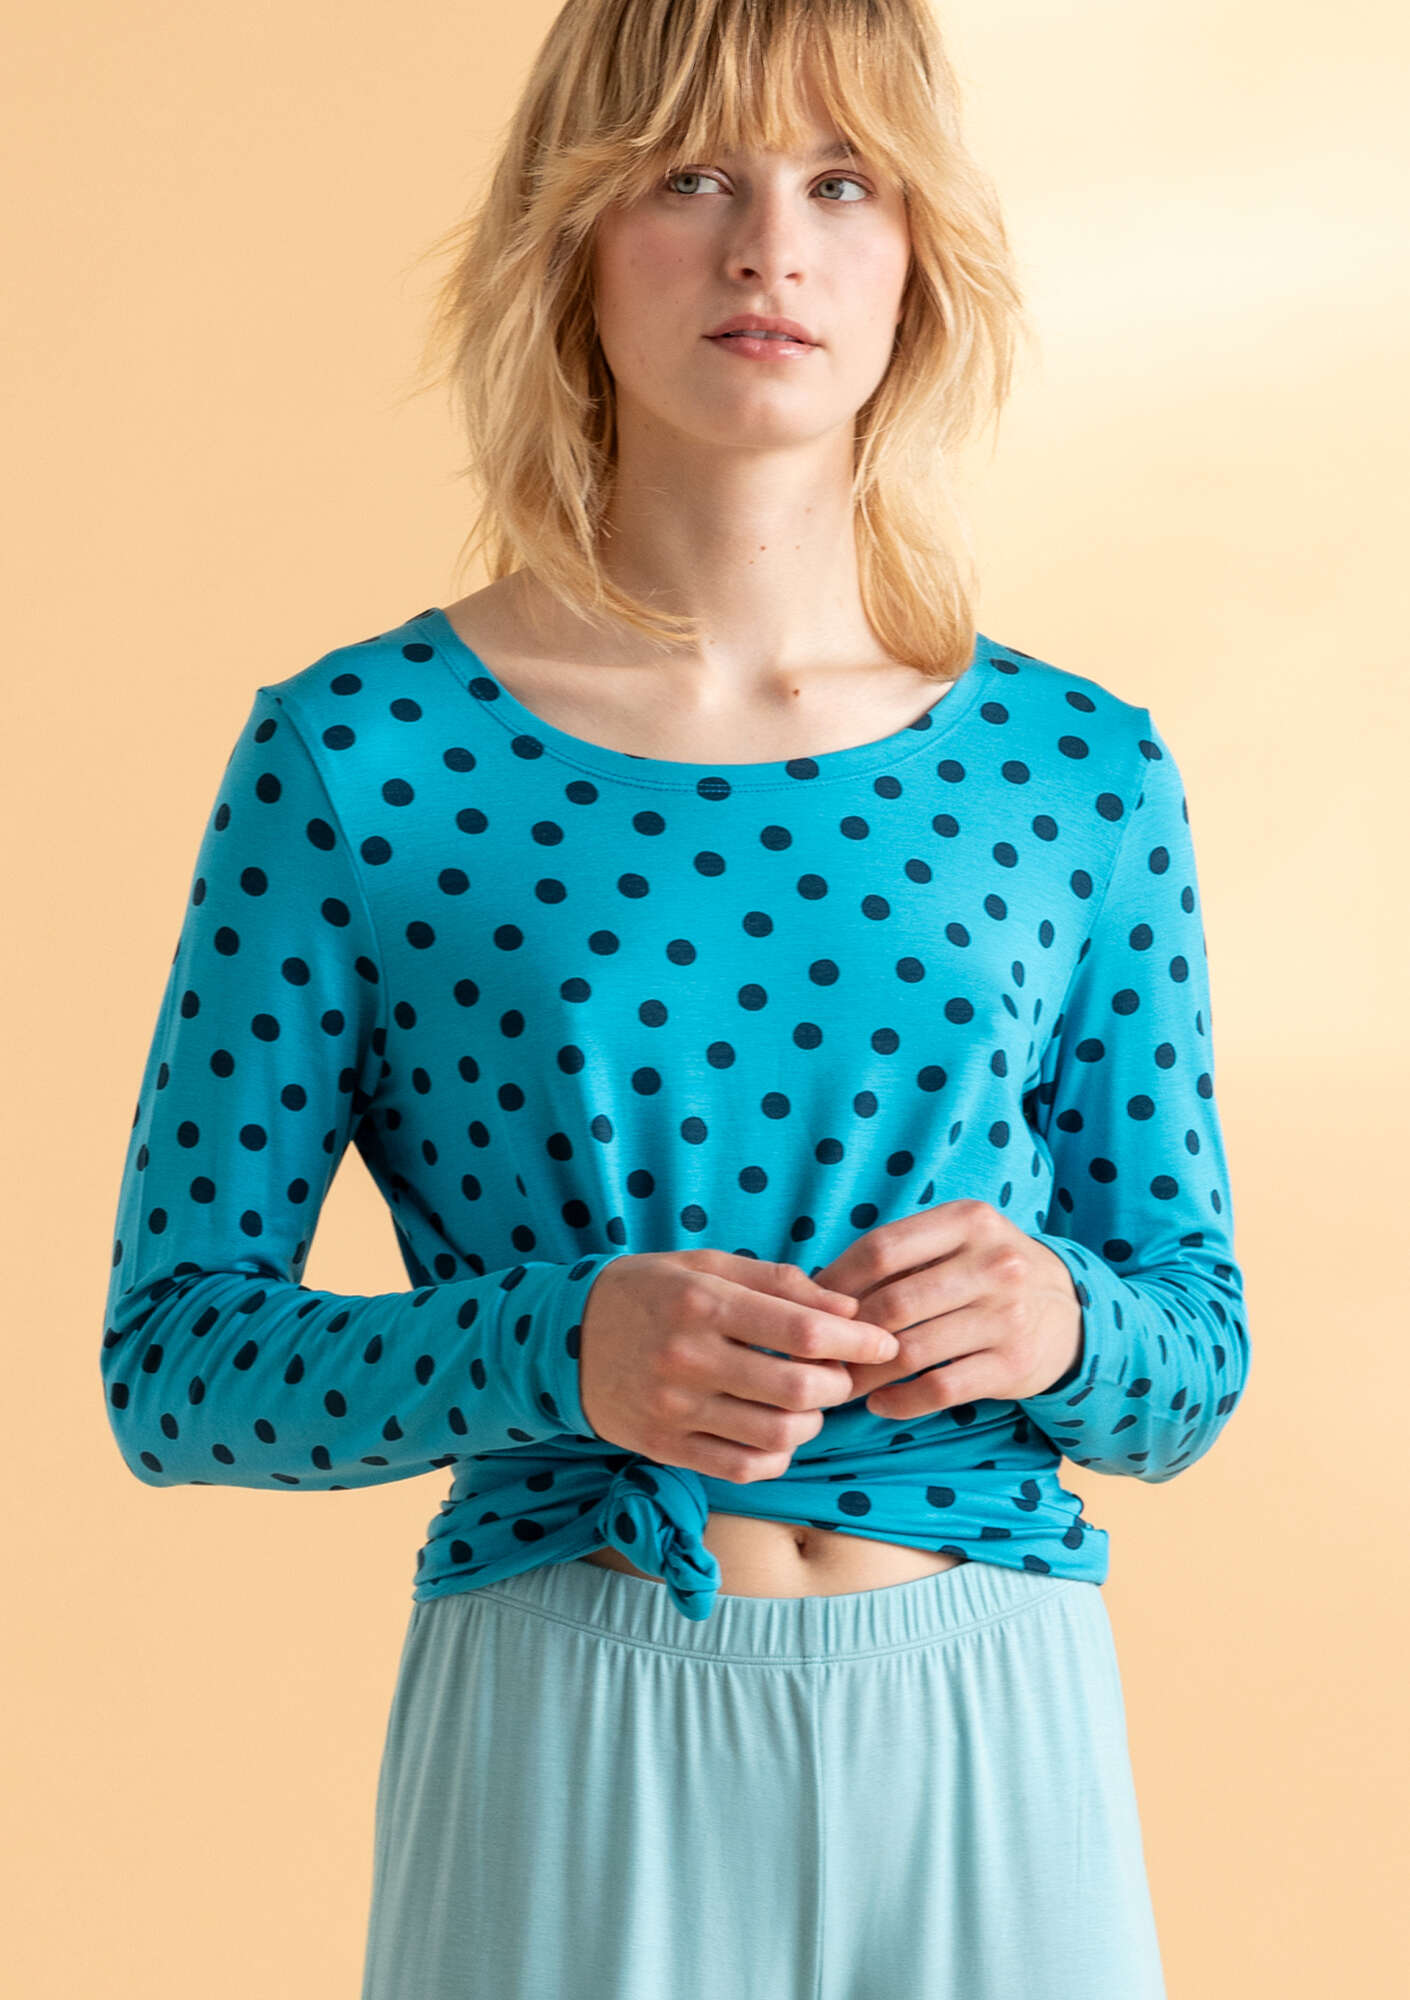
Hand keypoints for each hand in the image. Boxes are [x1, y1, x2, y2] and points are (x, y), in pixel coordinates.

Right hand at [578, 1249, 902, 1480]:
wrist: (562, 1339)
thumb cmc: (648, 1292)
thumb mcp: (705, 1264)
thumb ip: (778, 1282)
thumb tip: (846, 1307)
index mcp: (701, 1301)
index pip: (801, 1329)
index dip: (856, 1339)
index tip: (882, 1342)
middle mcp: (687, 1358)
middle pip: (797, 1389)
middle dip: (840, 1384)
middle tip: (844, 1374)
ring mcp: (674, 1409)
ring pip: (777, 1435)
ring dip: (812, 1421)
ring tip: (808, 1401)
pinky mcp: (665, 1447)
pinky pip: (743, 1468)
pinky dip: (777, 1456)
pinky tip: (778, 1433)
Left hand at [809, 1201, 1083, 1418]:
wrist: (1070, 1312)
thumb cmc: (987, 1272)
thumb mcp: (956, 1241)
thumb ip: (900, 1257)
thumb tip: (818, 1290)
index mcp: (968, 1221)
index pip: (882, 1248)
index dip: (836, 1280)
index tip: (809, 1307)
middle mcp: (993, 1263)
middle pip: (893, 1303)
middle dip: (844, 1336)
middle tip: (814, 1357)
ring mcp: (1007, 1316)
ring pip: (912, 1351)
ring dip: (865, 1375)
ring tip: (840, 1384)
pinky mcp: (1013, 1365)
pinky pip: (940, 1389)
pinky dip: (900, 1401)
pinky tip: (880, 1403)